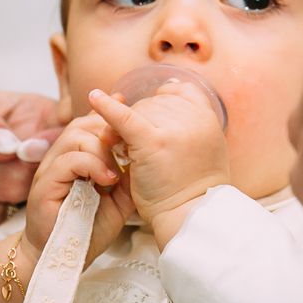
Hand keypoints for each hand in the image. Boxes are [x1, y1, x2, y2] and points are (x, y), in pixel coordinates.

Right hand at [23, 112, 133, 261]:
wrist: (64, 258)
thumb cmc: (88, 229)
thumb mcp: (117, 200)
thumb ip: (126, 178)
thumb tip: (142, 157)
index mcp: (75, 159)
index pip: (88, 125)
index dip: (107, 117)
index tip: (126, 109)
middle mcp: (60, 159)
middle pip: (81, 125)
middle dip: (107, 131)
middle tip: (125, 149)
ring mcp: (50, 170)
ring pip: (74, 137)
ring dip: (101, 149)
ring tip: (115, 171)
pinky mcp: (45, 185)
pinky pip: (68, 161)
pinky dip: (91, 165)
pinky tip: (107, 179)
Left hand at [87, 81, 229, 242]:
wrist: (189, 215)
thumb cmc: (193, 189)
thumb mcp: (206, 149)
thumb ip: (192, 122)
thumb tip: (169, 86)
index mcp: (208, 118)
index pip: (180, 93)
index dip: (162, 105)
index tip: (153, 121)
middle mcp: (194, 118)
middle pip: (155, 104)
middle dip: (141, 120)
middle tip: (131, 145)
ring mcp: (173, 129)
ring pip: (139, 111)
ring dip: (126, 126)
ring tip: (120, 149)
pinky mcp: (151, 141)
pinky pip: (125, 117)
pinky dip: (107, 107)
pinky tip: (93, 98)